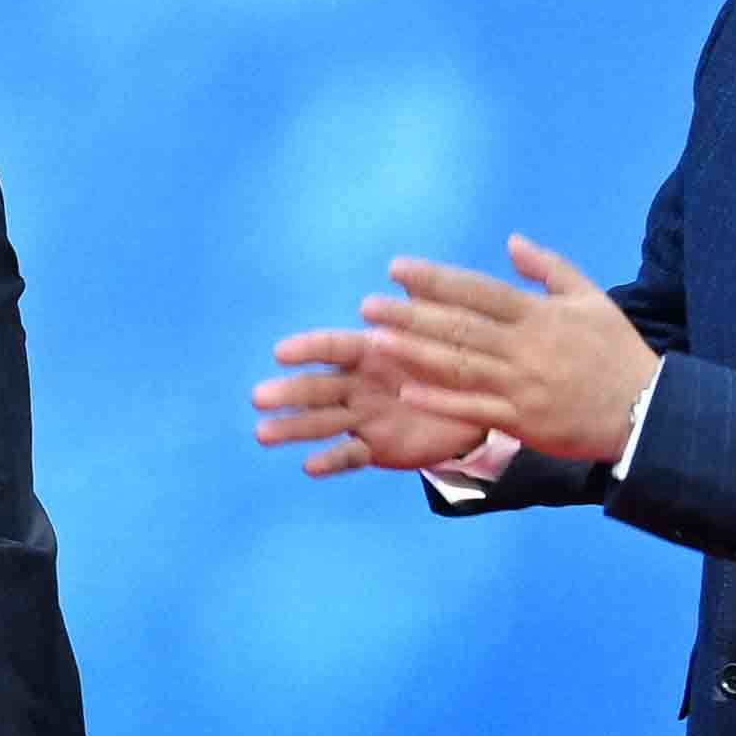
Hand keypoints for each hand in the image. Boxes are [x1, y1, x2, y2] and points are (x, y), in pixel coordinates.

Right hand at [251, 318, 485, 479]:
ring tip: (262, 434)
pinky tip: (308, 466)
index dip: (308, 350)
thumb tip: (401, 269)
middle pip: (317, 388)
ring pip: (322, 422)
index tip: (280, 352)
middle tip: (257, 397)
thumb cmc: (451, 359)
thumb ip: (421, 303)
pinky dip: (330, 460)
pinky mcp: (375, 449)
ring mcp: (363, 418)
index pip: (333, 348)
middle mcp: (358, 385)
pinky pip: (350, 455)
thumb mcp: (443, 327)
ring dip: (292, 428)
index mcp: (369, 352)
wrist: (477, 407)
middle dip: (288, 392)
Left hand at [354, 241, 658, 466]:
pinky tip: (406, 391)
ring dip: (415, 354)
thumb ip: (548, 269)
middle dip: (410, 315)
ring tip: (375, 341)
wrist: (645, 410)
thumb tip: (511, 241)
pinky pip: (473, 409)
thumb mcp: (592, 298)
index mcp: (540, 315)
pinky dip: (440, 401)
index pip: (478, 291)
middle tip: (369, 306)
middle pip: (459, 327)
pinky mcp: (522, 421)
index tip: (397, 268)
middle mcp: (526, 347)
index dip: (435, 279)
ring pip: (459, 367)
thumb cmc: (616, 352)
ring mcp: (522, 386)